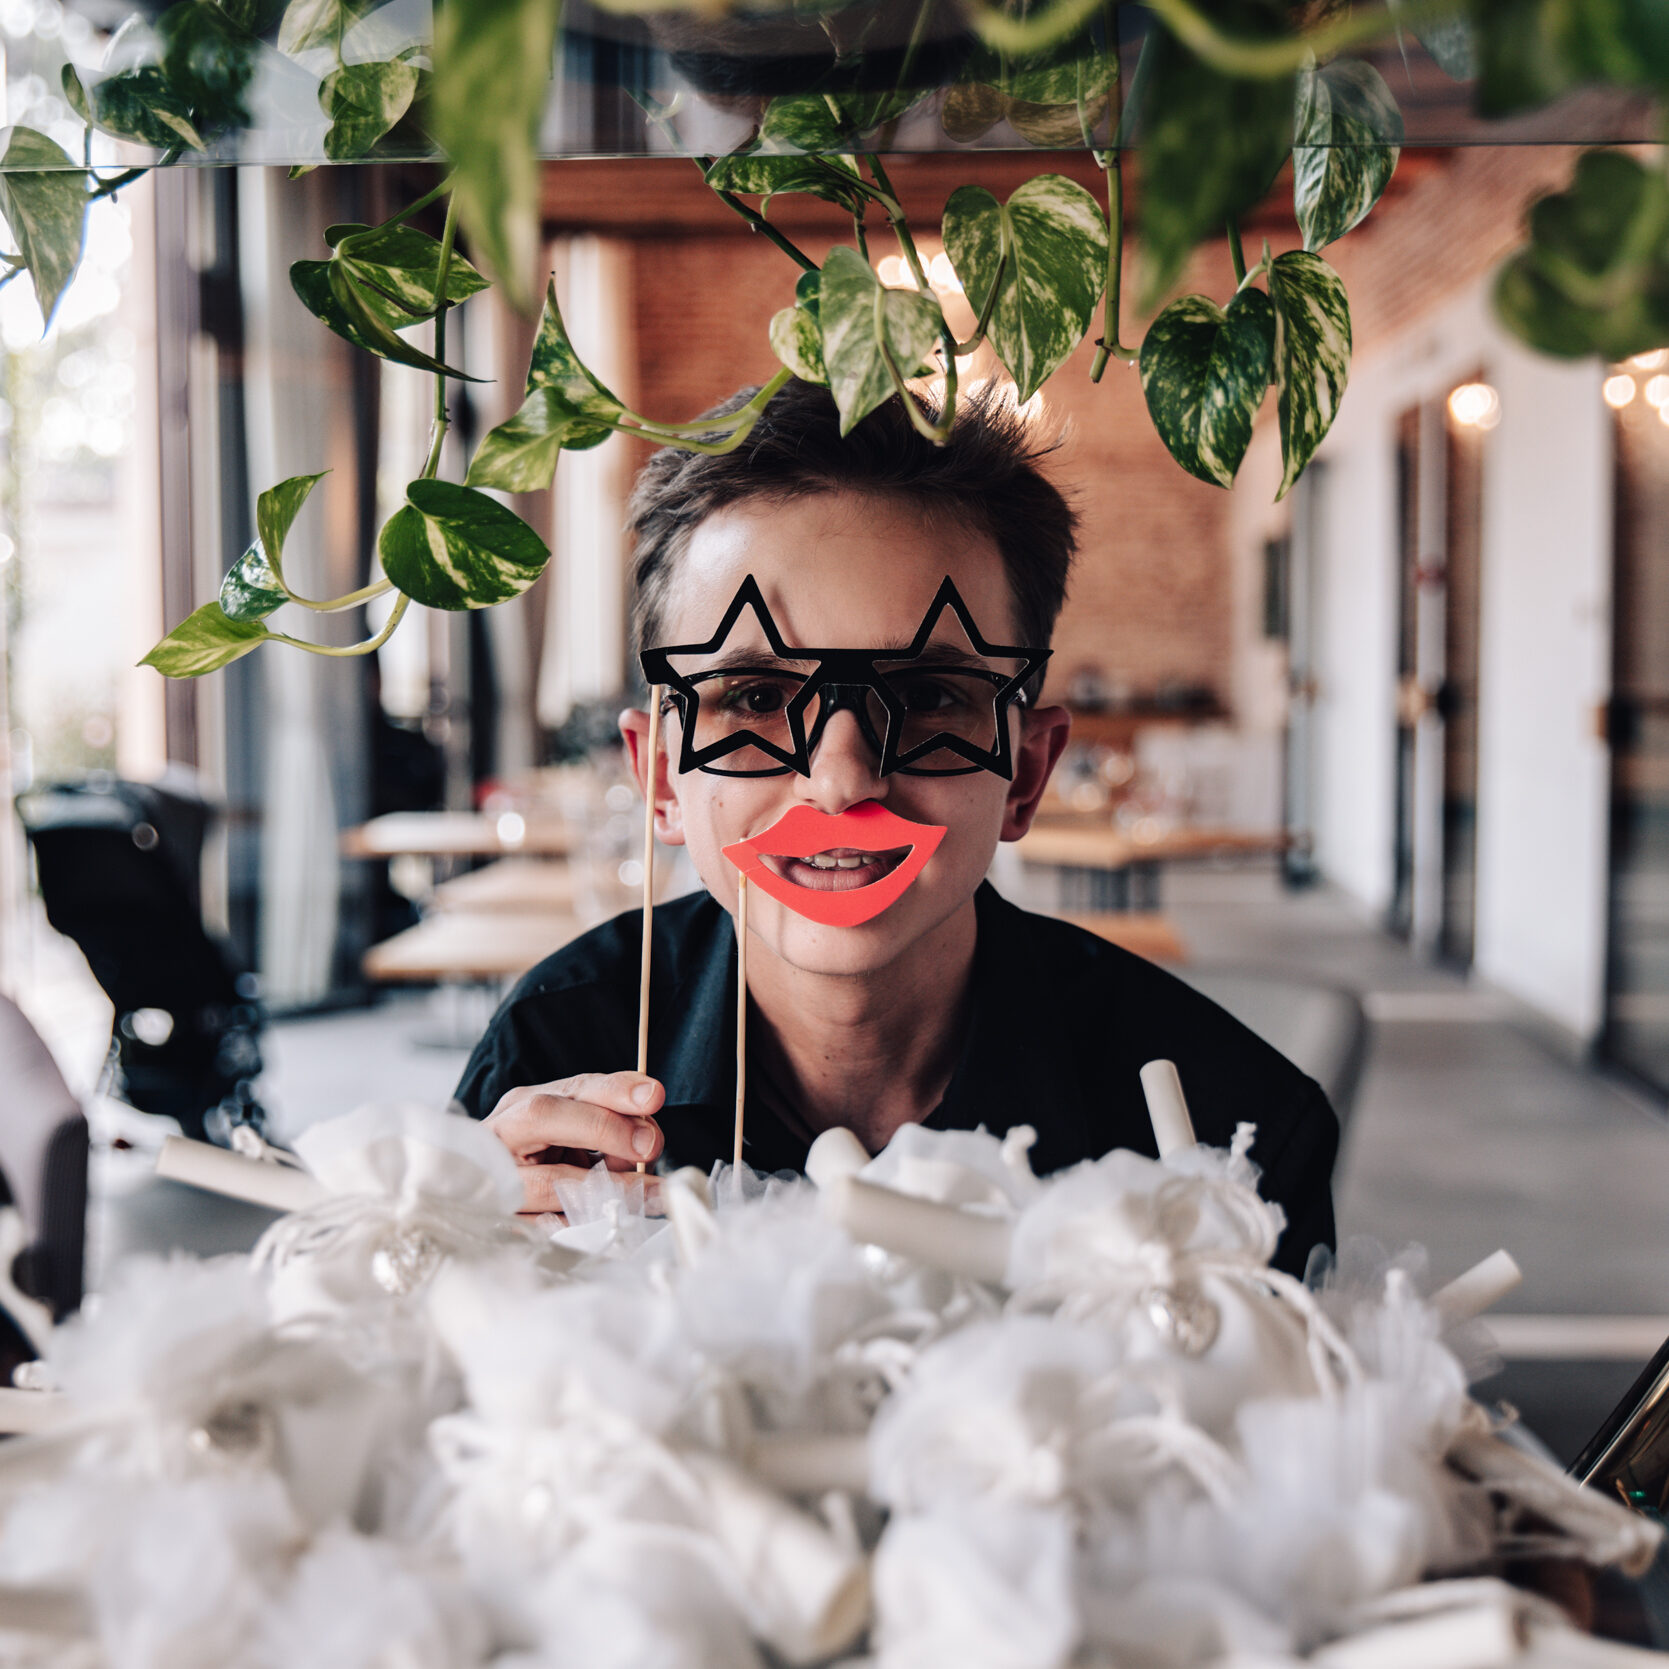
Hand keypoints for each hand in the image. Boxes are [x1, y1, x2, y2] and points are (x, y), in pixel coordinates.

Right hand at [484, 1072, 665, 1214]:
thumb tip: (648, 1137)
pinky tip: (612, 1223)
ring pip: (548, 1181)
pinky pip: (544, 1226)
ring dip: (610, 1189)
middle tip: (650, 1144)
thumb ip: (609, 1129)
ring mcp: (492, 1179)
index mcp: (522, 1107)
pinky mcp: (497, 1222)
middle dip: (604, 1127)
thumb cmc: (540, 1166)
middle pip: (544, 1116)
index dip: (613, 1090)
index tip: (653, 1096)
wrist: (478, 1207)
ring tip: (655, 1194)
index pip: (569, 1088)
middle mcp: (501, 1135)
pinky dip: (585, 1224)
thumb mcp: (573, 1139)